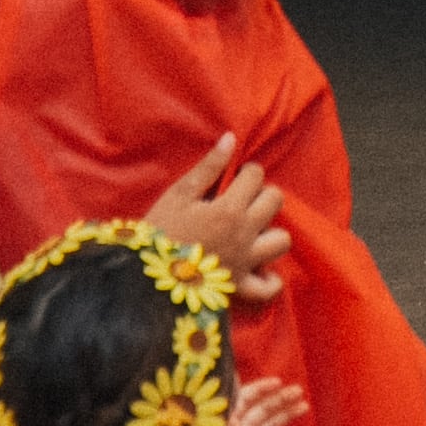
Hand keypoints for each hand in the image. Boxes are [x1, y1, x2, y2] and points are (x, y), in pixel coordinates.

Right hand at [142, 133, 291, 302]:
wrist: (144, 276)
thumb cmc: (159, 230)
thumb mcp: (180, 194)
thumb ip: (209, 166)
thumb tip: (231, 138)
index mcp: (230, 208)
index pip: (256, 176)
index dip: (246, 171)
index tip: (233, 178)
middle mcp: (245, 233)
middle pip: (275, 201)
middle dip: (262, 194)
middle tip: (241, 200)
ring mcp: (246, 262)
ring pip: (282, 241)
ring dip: (271, 232)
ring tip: (251, 230)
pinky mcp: (240, 287)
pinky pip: (269, 287)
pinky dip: (269, 279)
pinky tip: (259, 268)